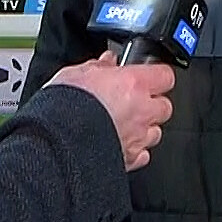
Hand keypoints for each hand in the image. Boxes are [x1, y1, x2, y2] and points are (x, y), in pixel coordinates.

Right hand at [46, 53, 174, 170]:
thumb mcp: (76, 74)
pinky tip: (119, 143)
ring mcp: (138, 137)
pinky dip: (135, 150)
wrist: (56, 144)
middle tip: (133, 100)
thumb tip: (107, 61)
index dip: (156, 75)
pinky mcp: (130, 159)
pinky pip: (143, 155)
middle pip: (164, 106)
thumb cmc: (64, 108)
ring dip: (145, 127)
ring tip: (124, 123)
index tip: (146, 76)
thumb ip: (98, 67)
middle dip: (152, 104)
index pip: (165, 75)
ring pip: (156, 132)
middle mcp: (142, 111)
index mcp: (133, 84)